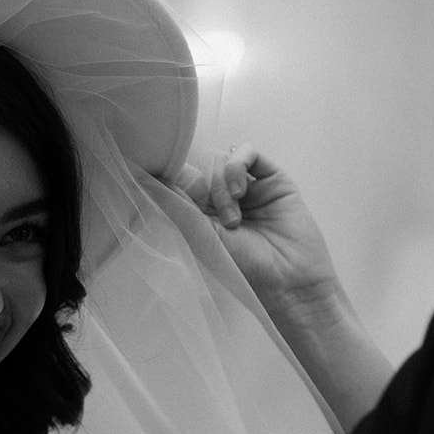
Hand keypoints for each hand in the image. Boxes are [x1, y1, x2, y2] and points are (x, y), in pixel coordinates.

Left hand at [181, 146, 340, 305]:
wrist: (287, 281)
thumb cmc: (243, 268)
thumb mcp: (199, 236)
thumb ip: (175, 204)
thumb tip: (146, 179)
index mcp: (203, 214)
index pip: (183, 179)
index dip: (178, 179)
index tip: (175, 191)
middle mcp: (225, 199)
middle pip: (203, 166)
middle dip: (206, 188)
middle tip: (221, 221)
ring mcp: (249, 188)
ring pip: (223, 159)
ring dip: (222, 183)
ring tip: (235, 217)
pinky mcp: (272, 179)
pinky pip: (248, 152)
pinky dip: (237, 165)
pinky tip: (241, 191)